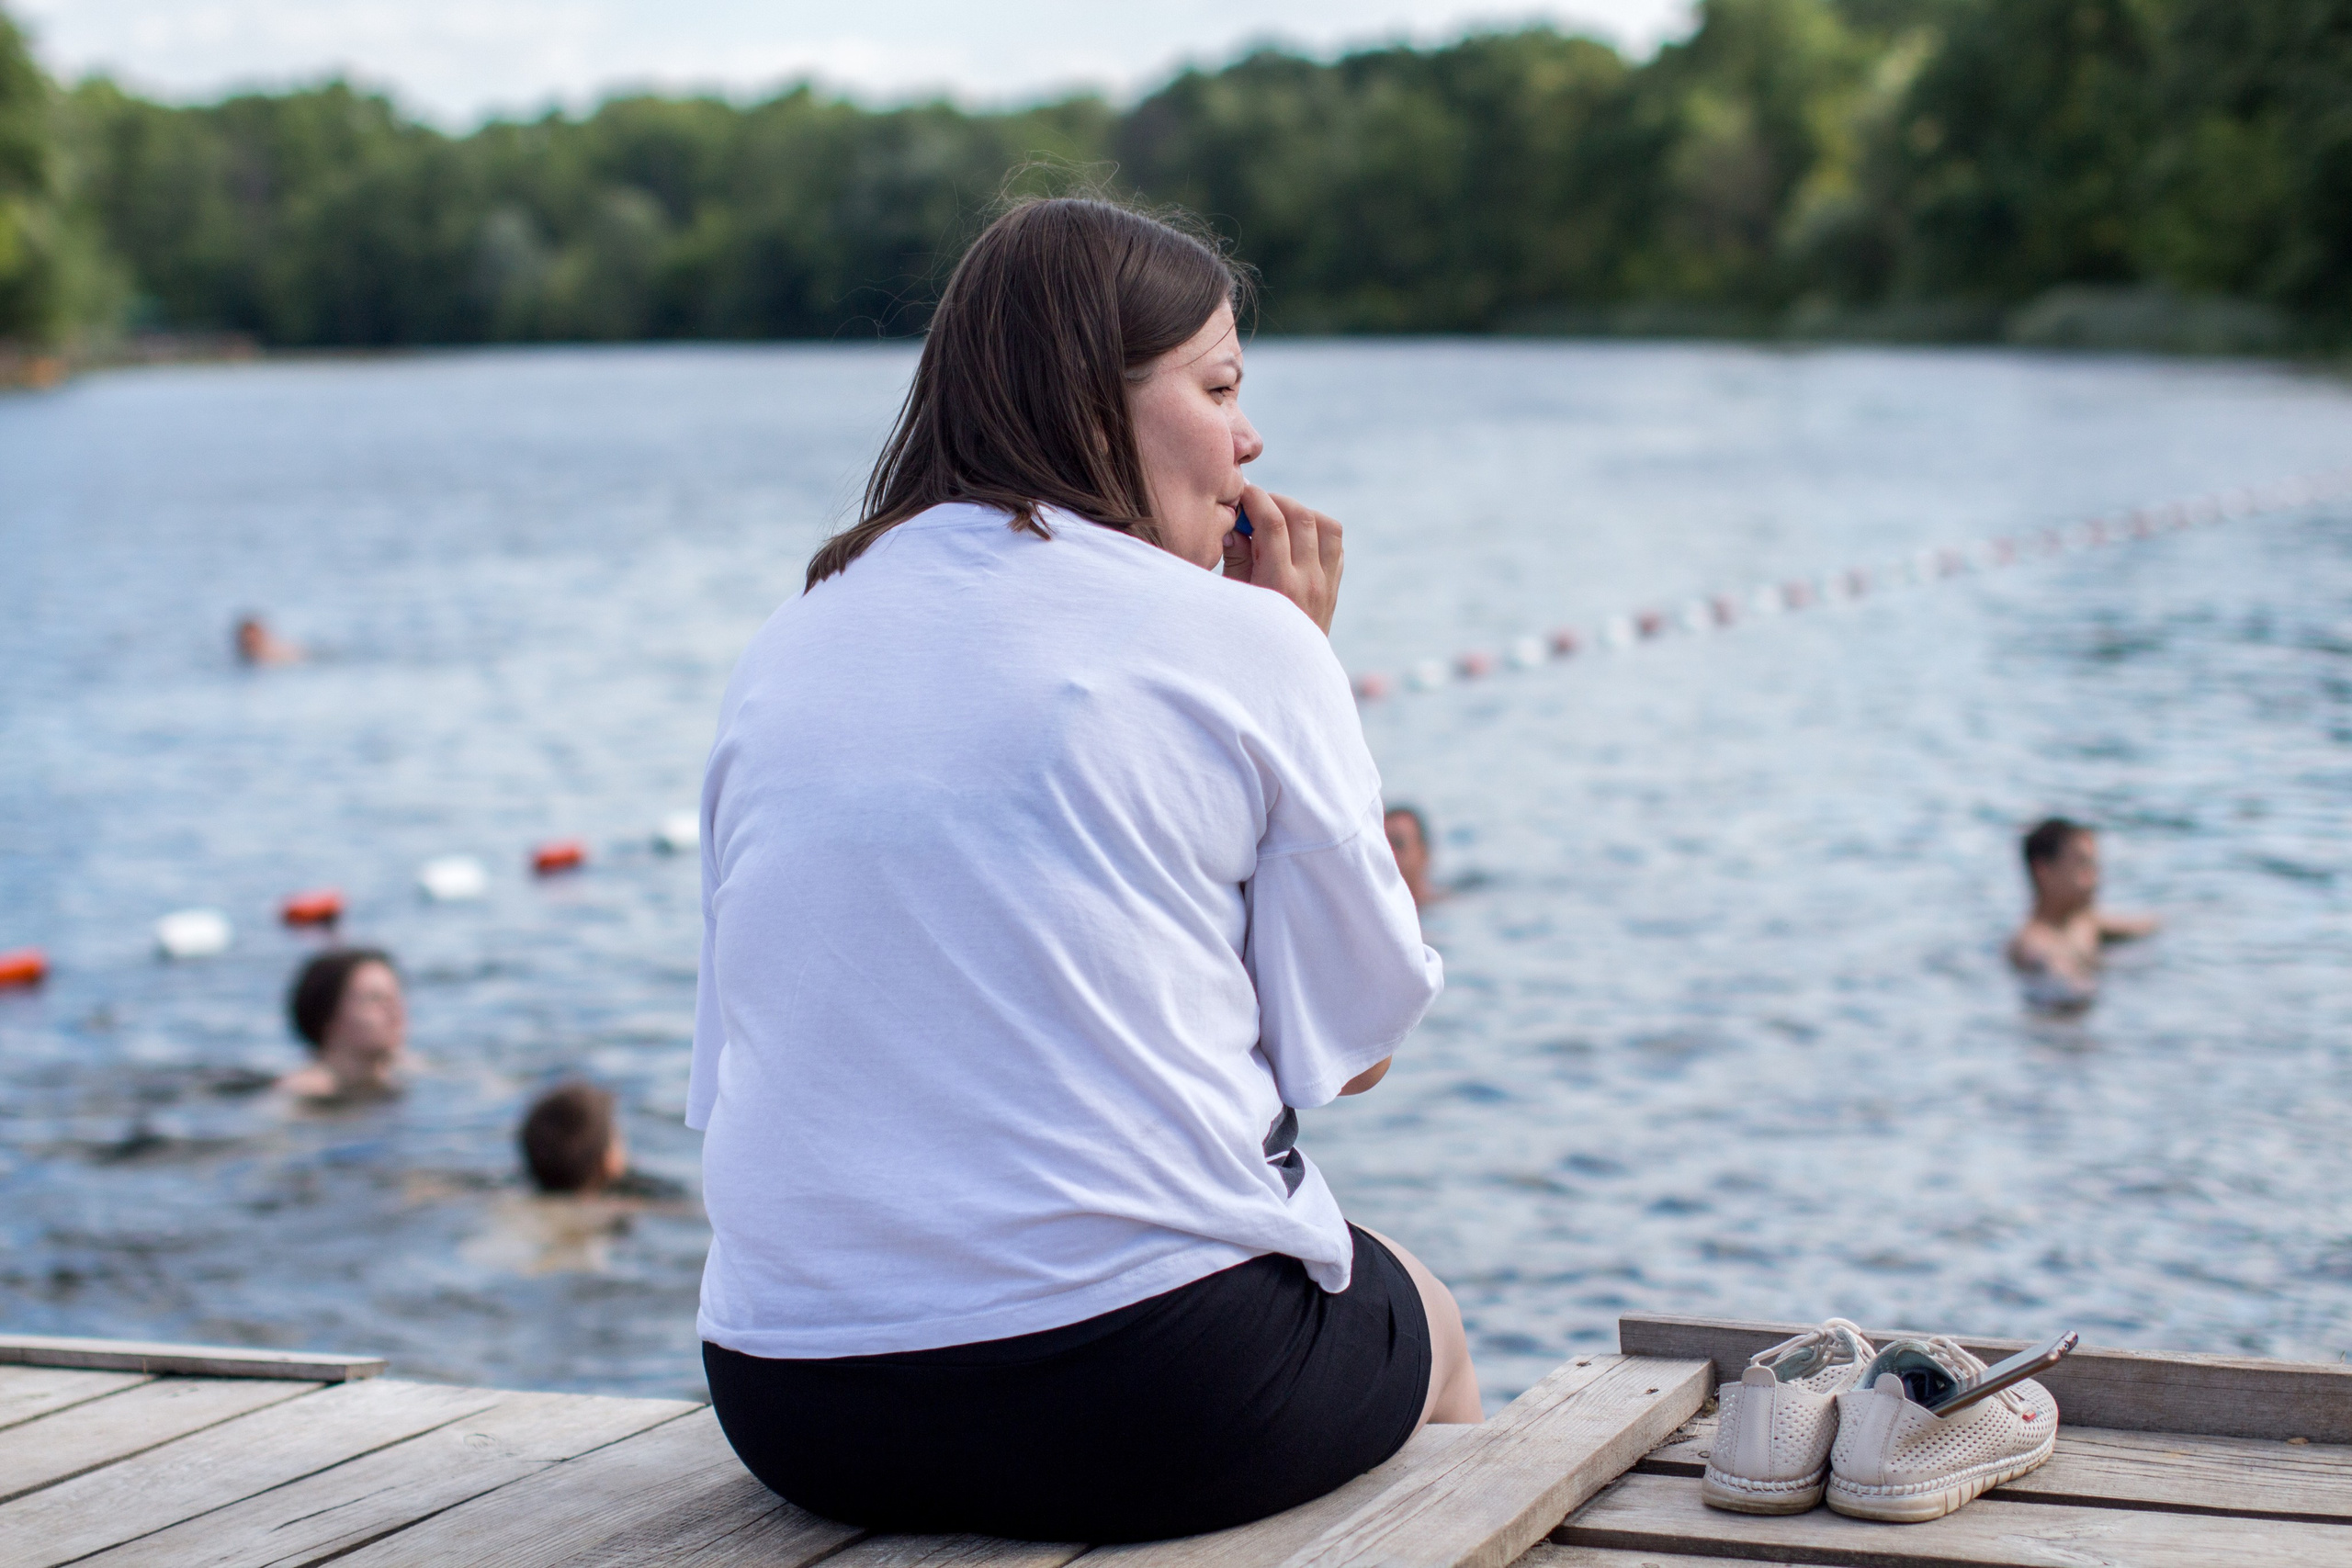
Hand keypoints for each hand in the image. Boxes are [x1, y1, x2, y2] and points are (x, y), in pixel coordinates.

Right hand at [1222, 484, 1342, 633]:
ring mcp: (1326, 586)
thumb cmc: (1247, 638)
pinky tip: (1295, 540)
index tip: (1242, 493)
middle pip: (1302, 518)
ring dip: (1302, 513)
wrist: (1285, 679)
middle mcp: (1308, 582)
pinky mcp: (1334, 590)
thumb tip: (1236, 525)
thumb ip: (1235, 560)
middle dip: (1277, 501)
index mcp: (1279, 585)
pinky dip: (1318, 533)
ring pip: (1328, 527)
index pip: (1274, 523)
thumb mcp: (1234, 600)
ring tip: (1279, 519)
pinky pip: (1336, 546)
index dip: (1256, 499)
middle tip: (1256, 504)